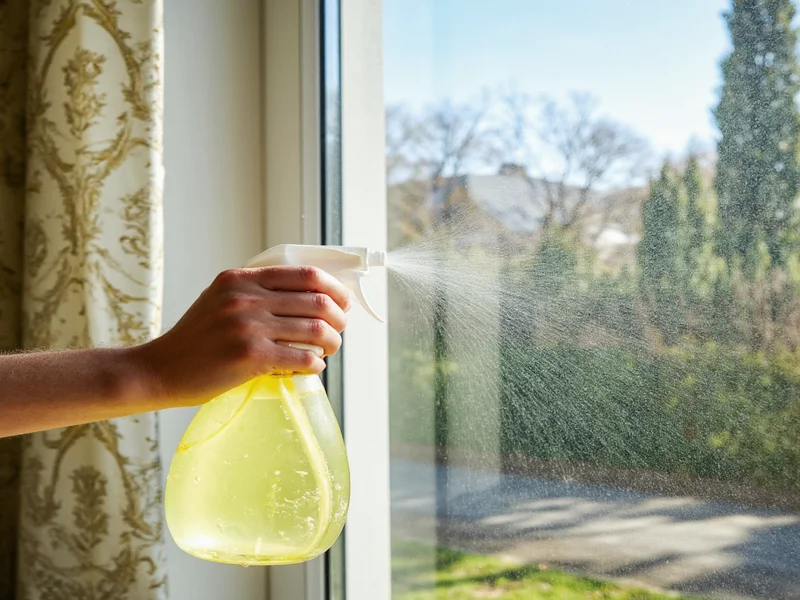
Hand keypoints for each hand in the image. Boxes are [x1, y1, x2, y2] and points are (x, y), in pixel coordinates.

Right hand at [132, 266, 350, 406]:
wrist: (160, 369)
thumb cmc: (197, 338)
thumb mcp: (221, 299)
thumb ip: (257, 291)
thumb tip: (310, 297)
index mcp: (242, 278)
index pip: (305, 274)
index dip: (334, 288)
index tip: (343, 302)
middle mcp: (246, 298)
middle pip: (317, 301)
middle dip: (338, 318)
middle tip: (339, 330)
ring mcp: (248, 327)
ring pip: (315, 330)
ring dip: (332, 342)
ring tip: (329, 350)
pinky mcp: (250, 357)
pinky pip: (302, 358)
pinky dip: (315, 364)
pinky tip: (314, 368)